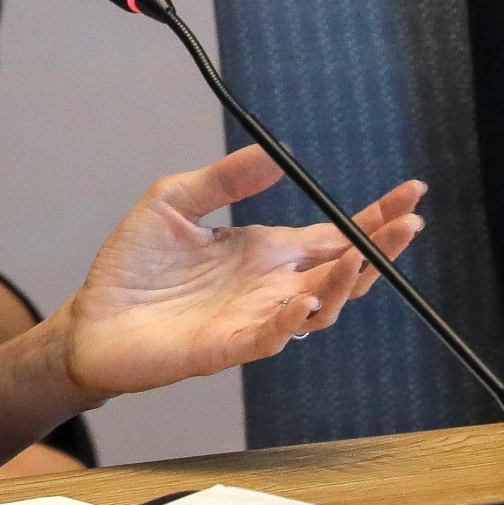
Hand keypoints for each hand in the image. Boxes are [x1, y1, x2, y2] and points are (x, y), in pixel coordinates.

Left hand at [57, 146, 424, 400]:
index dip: (375, 217)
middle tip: (408, 223)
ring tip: (361, 256)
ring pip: (320, 309)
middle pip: (344, 273)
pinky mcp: (226, 348)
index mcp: (265, 253)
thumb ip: (224, 178)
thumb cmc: (132, 266)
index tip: (411, 192)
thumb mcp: (174, 199)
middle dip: (380, 249)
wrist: (91, 317)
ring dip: (346, 284)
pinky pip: (270, 338)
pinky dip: (292, 320)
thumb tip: (274, 156)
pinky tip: (305, 297)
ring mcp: (253, 320)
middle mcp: (269, 288)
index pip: (334, 234)